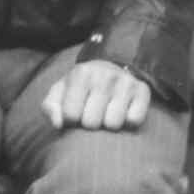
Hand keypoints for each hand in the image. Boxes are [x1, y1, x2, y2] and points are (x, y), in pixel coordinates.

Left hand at [41, 55, 156, 133]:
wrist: (109, 69)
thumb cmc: (79, 88)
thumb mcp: (60, 92)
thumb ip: (50, 107)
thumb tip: (58, 124)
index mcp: (81, 73)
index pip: (70, 115)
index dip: (70, 121)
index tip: (73, 115)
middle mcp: (104, 75)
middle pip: (92, 123)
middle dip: (89, 124)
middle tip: (91, 114)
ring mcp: (125, 82)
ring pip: (113, 124)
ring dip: (108, 124)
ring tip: (105, 113)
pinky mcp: (143, 91)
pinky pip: (134, 121)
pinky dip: (127, 122)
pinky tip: (122, 112)